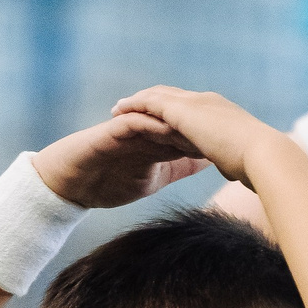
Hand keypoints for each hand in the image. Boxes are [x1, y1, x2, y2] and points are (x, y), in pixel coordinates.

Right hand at [31, 110, 209, 207]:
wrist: (72, 187)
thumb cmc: (109, 182)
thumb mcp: (154, 179)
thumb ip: (179, 167)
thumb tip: (209, 163)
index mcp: (158, 141)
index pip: (189, 136)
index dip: (211, 142)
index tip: (234, 150)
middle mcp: (147, 130)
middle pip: (178, 125)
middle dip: (201, 130)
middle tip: (225, 136)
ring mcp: (130, 128)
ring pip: (159, 120)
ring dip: (179, 124)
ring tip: (201, 130)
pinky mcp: (111, 131)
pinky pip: (133, 123)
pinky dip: (149, 125)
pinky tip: (164, 130)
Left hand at [105, 86, 278, 186]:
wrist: (263, 155)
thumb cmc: (259, 165)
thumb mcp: (242, 161)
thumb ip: (233, 160)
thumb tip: (235, 171)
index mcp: (222, 113)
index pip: (193, 107)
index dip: (174, 111)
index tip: (159, 119)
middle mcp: (207, 101)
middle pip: (172, 95)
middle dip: (152, 100)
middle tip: (132, 107)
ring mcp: (194, 103)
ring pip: (157, 95)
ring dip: (137, 101)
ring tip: (118, 109)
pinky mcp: (181, 111)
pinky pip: (149, 103)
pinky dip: (133, 106)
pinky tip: (118, 113)